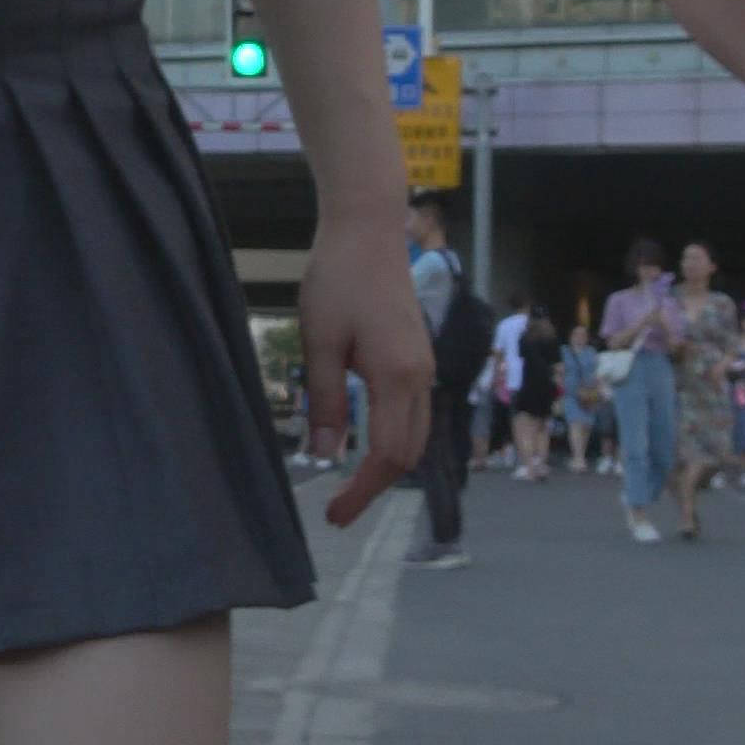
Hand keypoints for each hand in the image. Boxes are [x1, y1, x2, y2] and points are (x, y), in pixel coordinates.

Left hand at [298, 216, 431, 528]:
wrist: (369, 228)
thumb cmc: (338, 278)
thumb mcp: (319, 340)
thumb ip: (325, 400)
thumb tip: (326, 453)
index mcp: (398, 377)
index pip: (387, 455)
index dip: (362, 492)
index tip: (334, 516)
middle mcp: (421, 377)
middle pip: (408, 453)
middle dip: (376, 486)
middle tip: (337, 509)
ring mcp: (424, 365)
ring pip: (415, 434)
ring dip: (387, 464)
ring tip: (349, 484)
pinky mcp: (417, 355)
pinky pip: (414, 412)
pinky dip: (393, 438)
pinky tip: (365, 441)